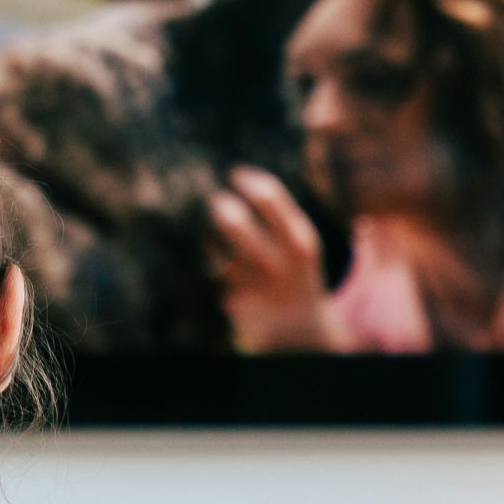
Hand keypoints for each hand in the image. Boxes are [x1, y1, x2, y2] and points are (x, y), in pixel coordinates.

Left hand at [206, 165, 342, 352]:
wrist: (300, 330)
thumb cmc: (296, 272)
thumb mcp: (301, 242)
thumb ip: (279, 212)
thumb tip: (241, 173)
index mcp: (299, 242)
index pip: (269, 198)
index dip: (246, 180)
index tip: (234, 174)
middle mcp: (278, 264)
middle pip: (236, 224)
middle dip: (217, 206)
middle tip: (212, 199)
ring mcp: (254, 286)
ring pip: (215, 249)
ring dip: (205, 234)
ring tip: (205, 227)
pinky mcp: (234, 303)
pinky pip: (209, 272)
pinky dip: (203, 259)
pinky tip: (203, 254)